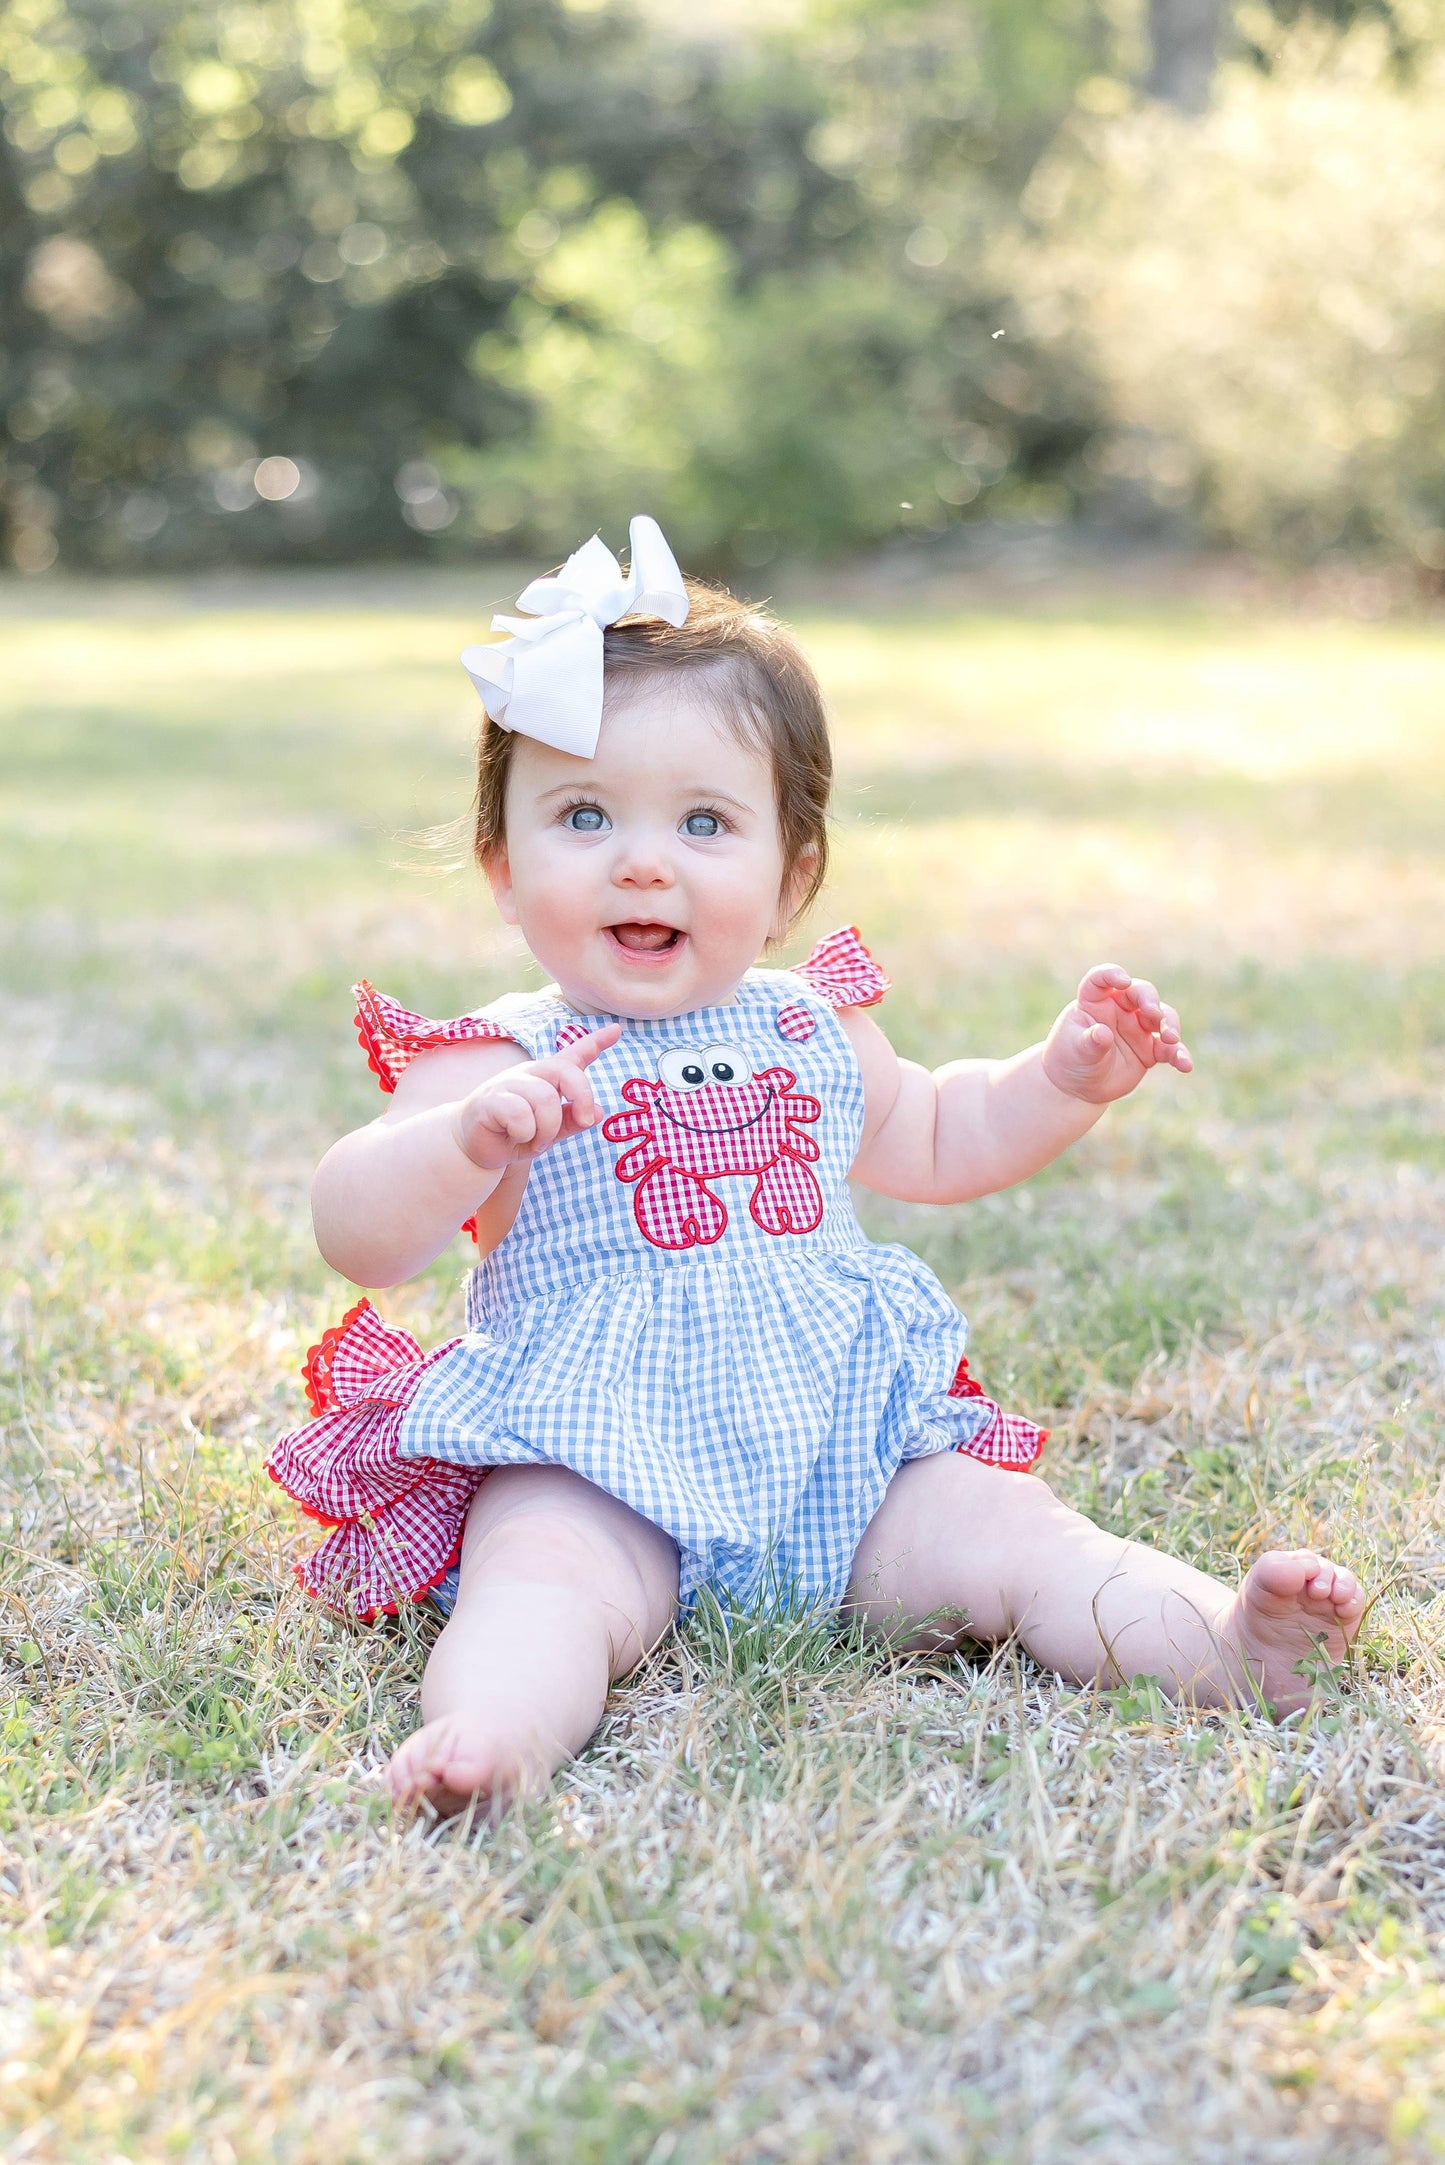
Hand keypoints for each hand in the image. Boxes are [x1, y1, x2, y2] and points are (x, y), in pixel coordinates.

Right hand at [451, 1024, 620, 1170]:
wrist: (473, 1148)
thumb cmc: (513, 1135)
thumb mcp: (550, 1132)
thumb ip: (572, 1121)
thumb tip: (600, 1112)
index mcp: (546, 1078)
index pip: (573, 1056)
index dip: (595, 1042)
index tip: (617, 1030)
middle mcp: (529, 1074)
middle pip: (566, 1073)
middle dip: (582, 1098)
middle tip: (583, 1122)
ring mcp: (508, 1083)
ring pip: (546, 1100)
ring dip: (547, 1130)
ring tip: (536, 1141)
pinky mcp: (490, 1099)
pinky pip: (521, 1116)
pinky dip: (526, 1134)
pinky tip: (515, 1137)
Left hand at [1041, 966, 1192, 1104]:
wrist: (1079, 1087)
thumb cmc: (1071, 1060)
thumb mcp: (1076, 1052)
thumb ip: (1089, 1042)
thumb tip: (1103, 1033)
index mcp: (1095, 1002)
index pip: (1101, 979)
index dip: (1113, 975)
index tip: (1123, 982)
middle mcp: (1119, 1009)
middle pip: (1141, 993)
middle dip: (1150, 1001)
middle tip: (1154, 1014)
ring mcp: (1138, 1028)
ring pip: (1162, 1016)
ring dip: (1170, 1024)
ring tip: (1171, 1039)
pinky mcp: (1151, 1049)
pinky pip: (1169, 1049)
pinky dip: (1179, 1054)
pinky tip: (1185, 1065)